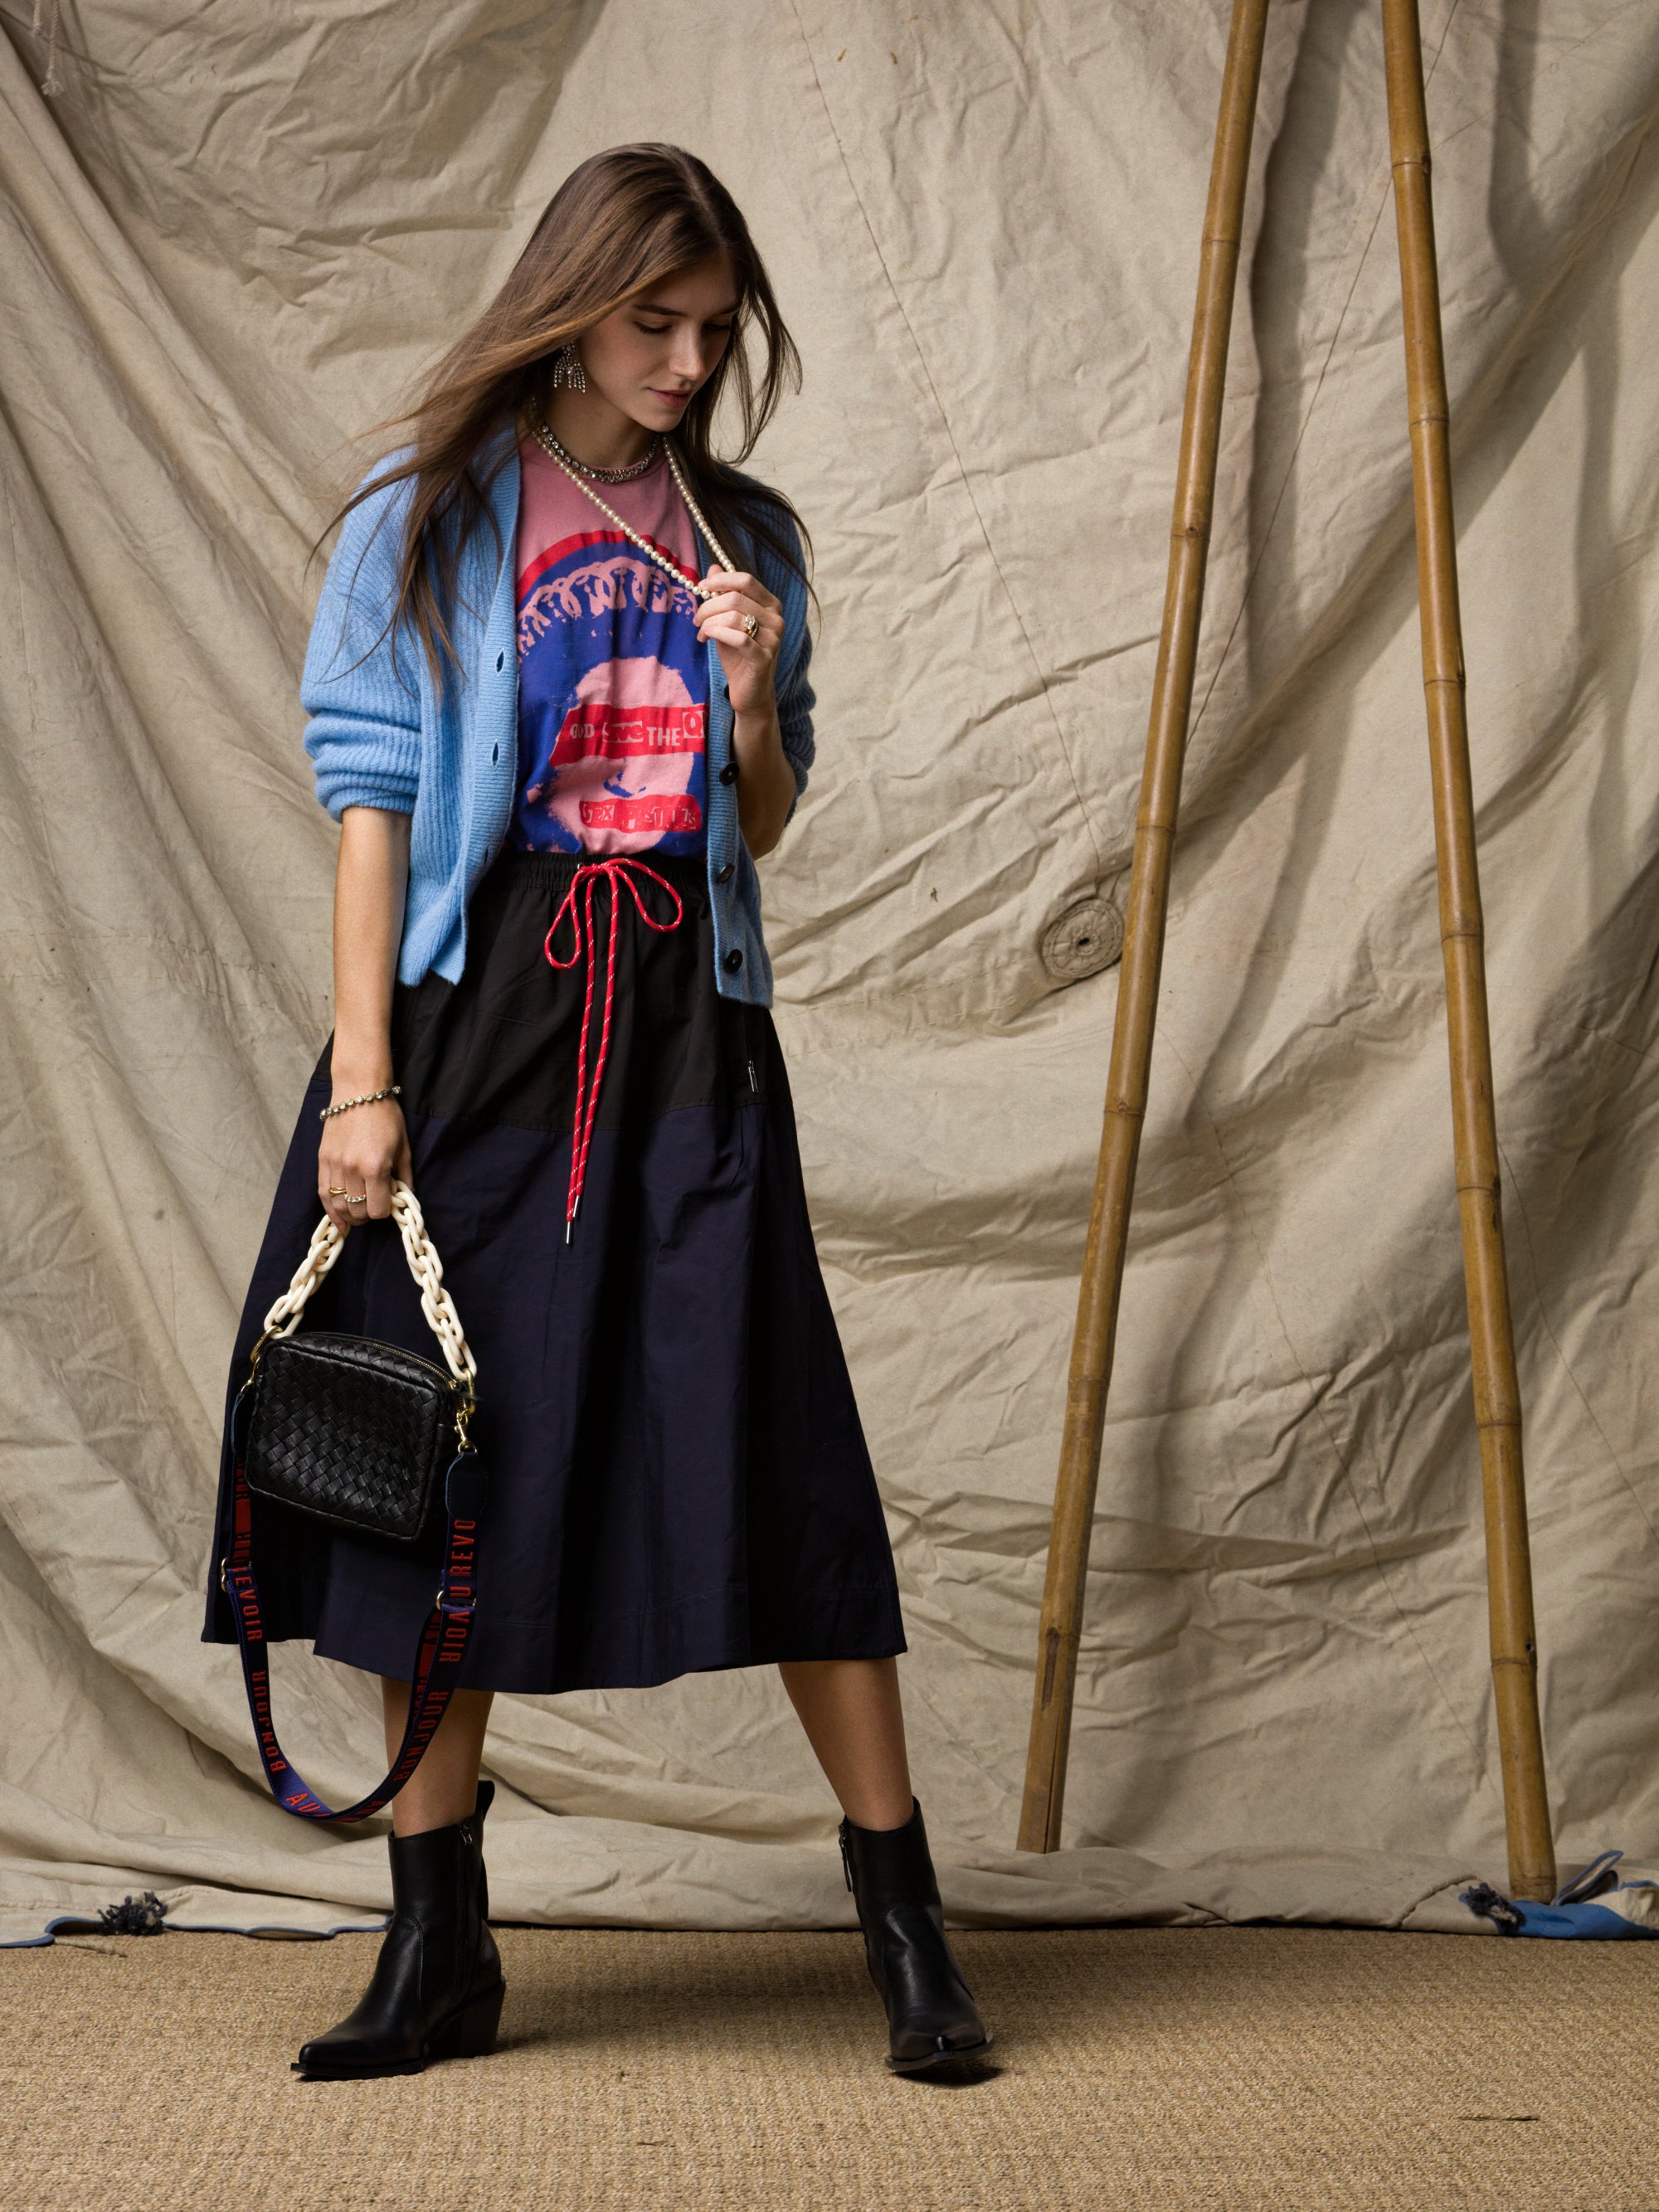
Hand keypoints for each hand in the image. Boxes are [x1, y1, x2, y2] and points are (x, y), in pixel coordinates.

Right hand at [318, 1096, 411, 1233]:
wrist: (358, 1091)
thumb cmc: (386, 1117)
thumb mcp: (403, 1148)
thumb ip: (404, 1177)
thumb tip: (406, 1199)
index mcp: (375, 1167)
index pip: (377, 1209)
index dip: (385, 1211)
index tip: (389, 1203)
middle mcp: (352, 1170)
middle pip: (358, 1211)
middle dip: (368, 1215)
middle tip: (375, 1207)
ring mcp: (334, 1166)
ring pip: (339, 1206)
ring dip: (350, 1216)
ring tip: (359, 1215)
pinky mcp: (322, 1160)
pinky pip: (323, 1194)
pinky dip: (331, 1211)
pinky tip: (338, 1221)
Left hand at [694, 568, 782, 719]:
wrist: (749, 691)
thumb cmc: (738, 654)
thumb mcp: (727, 620)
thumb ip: (723, 594)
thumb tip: (713, 567)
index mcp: (770, 605)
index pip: (745, 580)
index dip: (720, 580)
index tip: (702, 587)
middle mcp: (776, 619)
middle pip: (735, 598)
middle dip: (708, 606)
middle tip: (696, 619)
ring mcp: (773, 639)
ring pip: (734, 616)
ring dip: (709, 622)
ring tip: (701, 632)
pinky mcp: (764, 658)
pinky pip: (737, 638)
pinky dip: (717, 633)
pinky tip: (706, 638)